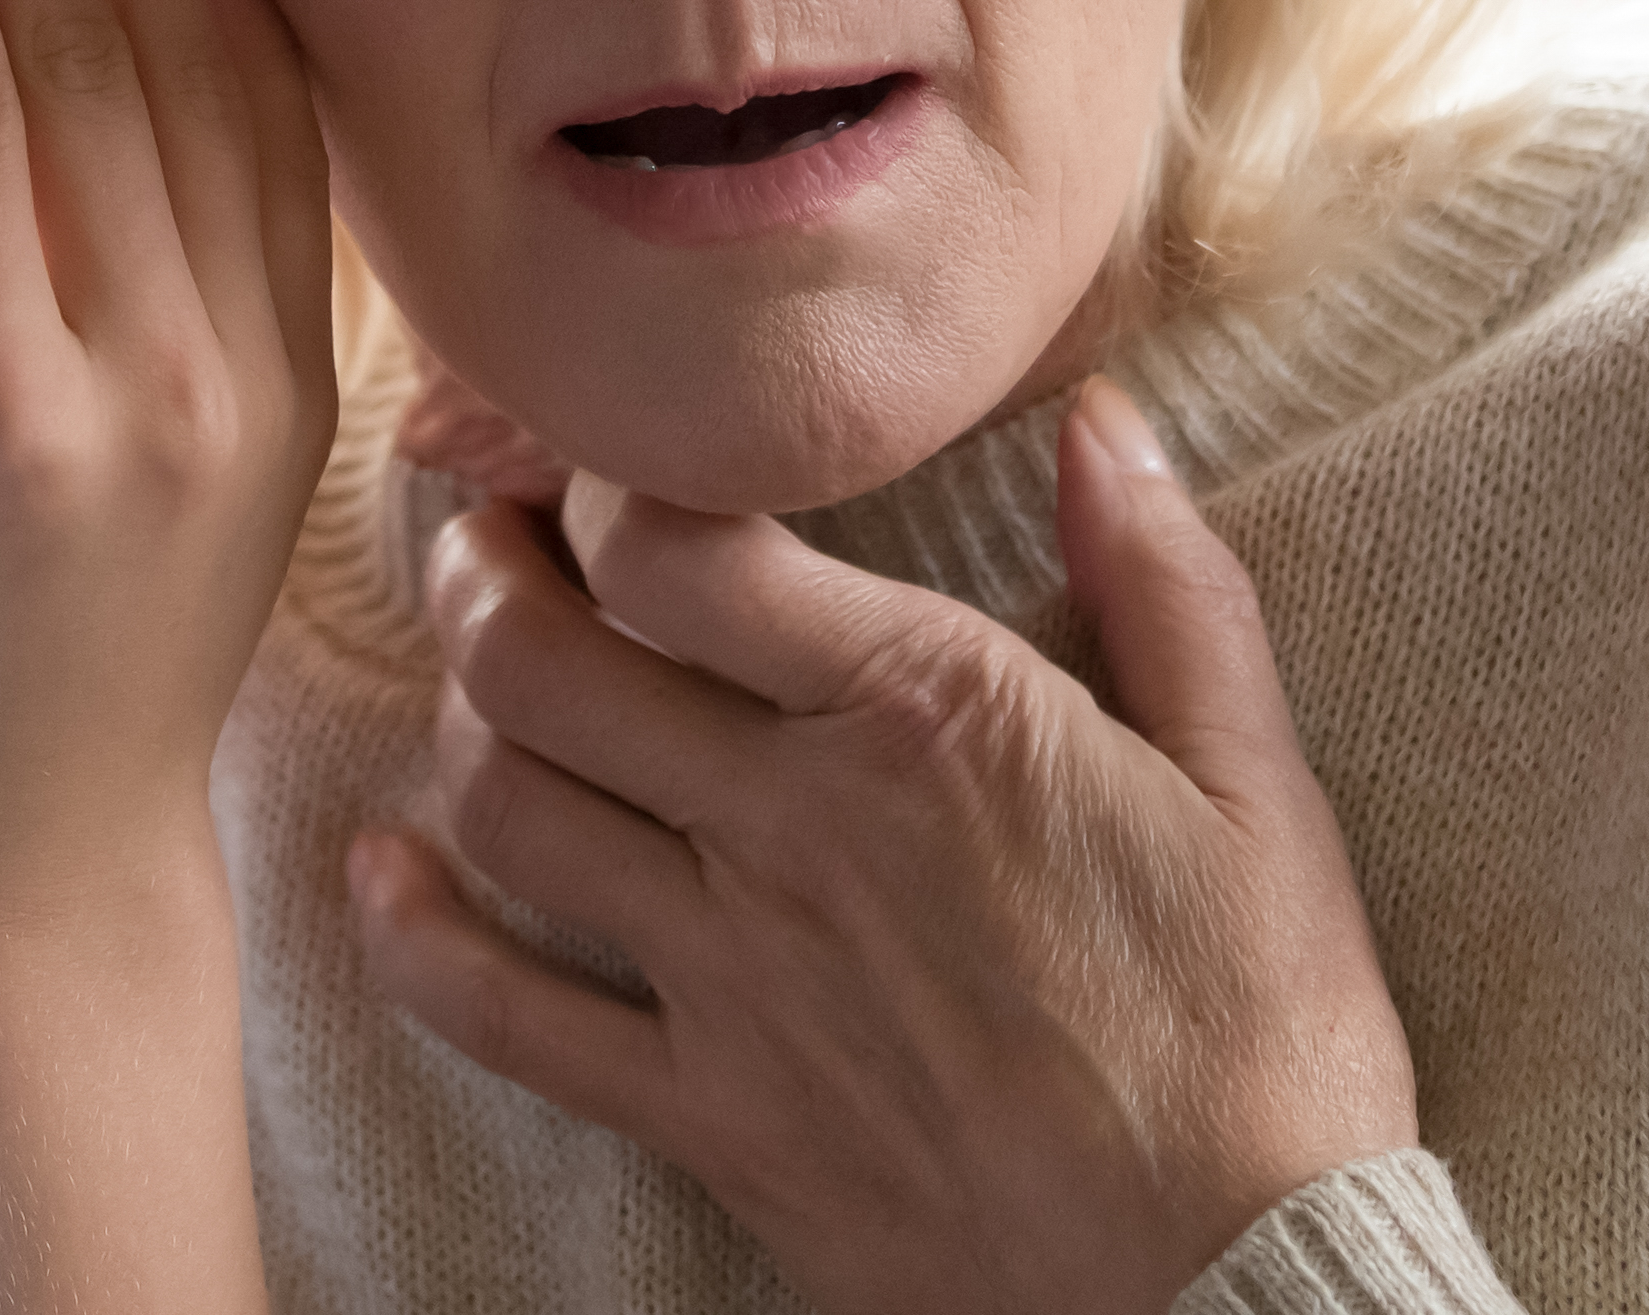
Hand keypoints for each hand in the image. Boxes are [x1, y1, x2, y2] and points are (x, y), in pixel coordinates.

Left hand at [353, 379, 1415, 1314]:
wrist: (1246, 1296)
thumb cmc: (1264, 1038)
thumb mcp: (1257, 789)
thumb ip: (1170, 586)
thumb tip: (1101, 421)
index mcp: (924, 717)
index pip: (676, 545)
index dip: (605, 476)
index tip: (609, 457)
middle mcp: (795, 831)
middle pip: (538, 657)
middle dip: (483, 569)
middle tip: (497, 539)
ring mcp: (734, 980)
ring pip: (504, 803)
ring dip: (459, 717)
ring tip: (482, 674)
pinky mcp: (709, 1113)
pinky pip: (498, 1013)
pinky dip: (412, 933)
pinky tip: (383, 871)